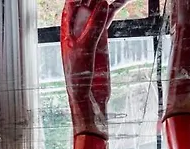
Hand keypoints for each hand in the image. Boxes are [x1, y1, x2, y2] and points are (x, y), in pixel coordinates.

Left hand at [61, 0, 127, 136]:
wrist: (88, 98)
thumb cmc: (78, 77)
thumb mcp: (85, 49)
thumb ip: (94, 26)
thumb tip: (103, 3)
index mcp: (67, 26)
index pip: (73, 1)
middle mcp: (78, 25)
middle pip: (87, 2)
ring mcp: (90, 30)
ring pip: (99, 7)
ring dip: (106, 0)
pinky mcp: (102, 38)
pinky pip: (108, 17)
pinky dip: (115, 8)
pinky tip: (121, 1)